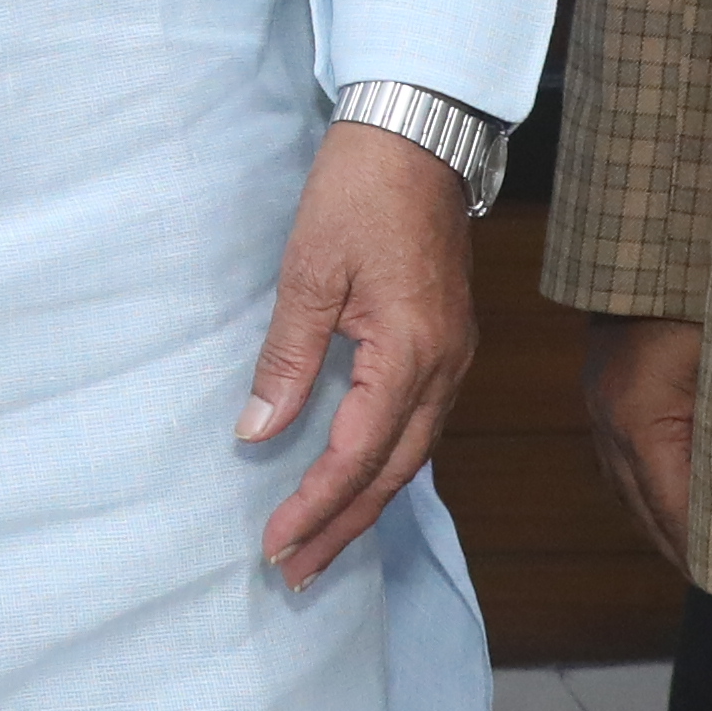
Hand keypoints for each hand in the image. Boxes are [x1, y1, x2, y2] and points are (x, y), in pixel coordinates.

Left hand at [243, 120, 477, 587]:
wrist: (418, 136)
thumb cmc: (359, 192)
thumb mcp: (309, 272)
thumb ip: (288, 358)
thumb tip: (258, 432)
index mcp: (411, 352)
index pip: (358, 455)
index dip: (314, 506)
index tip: (274, 545)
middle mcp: (444, 367)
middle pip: (392, 473)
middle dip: (342, 528)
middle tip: (293, 574)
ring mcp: (453, 358)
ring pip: (411, 456)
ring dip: (364, 504)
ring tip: (318, 546)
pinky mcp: (446, 345)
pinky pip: (419, 426)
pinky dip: (384, 465)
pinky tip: (356, 483)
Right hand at [583, 312, 705, 569]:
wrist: (647, 247)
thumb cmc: (698, 294)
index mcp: (638, 417)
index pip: (671, 508)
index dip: (705, 552)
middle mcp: (609, 422)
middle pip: (645, 512)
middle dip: (686, 555)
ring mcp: (600, 409)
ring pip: (629, 493)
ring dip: (667, 531)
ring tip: (711, 563)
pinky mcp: (606, 397)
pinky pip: (624, 466)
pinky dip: (652, 497)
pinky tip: (679, 511)